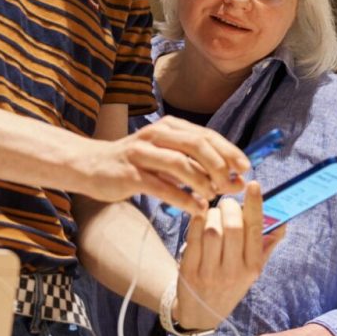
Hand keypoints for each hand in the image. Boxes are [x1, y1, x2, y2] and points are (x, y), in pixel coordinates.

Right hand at [74, 116, 251, 215]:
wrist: (91, 165)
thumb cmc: (135, 163)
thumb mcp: (166, 156)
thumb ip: (195, 164)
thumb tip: (232, 177)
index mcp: (170, 127)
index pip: (206, 135)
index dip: (229, 151)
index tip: (246, 168)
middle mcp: (156, 134)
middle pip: (196, 144)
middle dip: (219, 165)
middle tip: (232, 184)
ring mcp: (141, 153)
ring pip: (179, 163)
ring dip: (202, 182)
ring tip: (215, 197)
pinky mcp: (129, 174)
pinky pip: (161, 186)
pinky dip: (183, 198)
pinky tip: (197, 208)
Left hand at [174, 181, 286, 329]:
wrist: (200, 312)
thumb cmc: (229, 283)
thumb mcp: (252, 269)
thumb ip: (266, 244)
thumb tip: (282, 221)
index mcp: (252, 267)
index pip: (256, 230)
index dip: (255, 205)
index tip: (253, 185)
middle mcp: (233, 271)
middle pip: (233, 227)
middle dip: (229, 207)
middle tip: (226, 203)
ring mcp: (210, 272)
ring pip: (212, 229)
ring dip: (211, 214)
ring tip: (213, 214)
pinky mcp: (189, 271)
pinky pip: (193, 237)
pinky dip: (196, 221)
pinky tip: (199, 220)